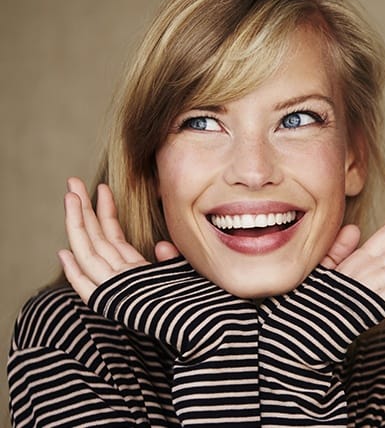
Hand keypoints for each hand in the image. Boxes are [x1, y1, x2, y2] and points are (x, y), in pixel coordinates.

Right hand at [58, 177, 178, 302]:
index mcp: (135, 267)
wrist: (195, 327)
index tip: (101, 190)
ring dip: (77, 225)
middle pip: (96, 238)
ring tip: (70, 197)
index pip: (113, 235)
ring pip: (90, 252)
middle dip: (83, 210)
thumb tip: (163, 247)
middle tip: (73, 182)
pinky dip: (75, 272)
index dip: (105, 212)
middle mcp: (121, 276)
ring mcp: (116, 288)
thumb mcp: (181, 273)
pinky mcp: (114, 303)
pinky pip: (89, 286)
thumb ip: (169, 259)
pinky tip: (65, 252)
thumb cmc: (190, 300)